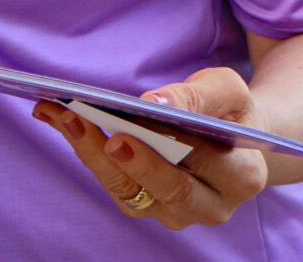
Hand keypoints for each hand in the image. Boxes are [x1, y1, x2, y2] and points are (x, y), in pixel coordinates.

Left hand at [33, 68, 268, 230]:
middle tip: (98, 132)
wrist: (228, 135)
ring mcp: (176, 213)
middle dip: (131, 162)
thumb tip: (155, 102)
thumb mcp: (229, 90)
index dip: (173, 152)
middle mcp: (211, 206)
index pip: (208, 167)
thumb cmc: (228, 110)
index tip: (131, 131)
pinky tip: (60, 119)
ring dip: (93, 154)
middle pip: (169, 191)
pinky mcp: (146, 207)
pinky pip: (113, 184)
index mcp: (242, 177)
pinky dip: (86, 151)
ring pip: (132, 193)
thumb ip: (200, 96)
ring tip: (65, 116)